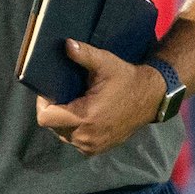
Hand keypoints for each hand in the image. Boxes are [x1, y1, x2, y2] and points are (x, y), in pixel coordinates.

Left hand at [34, 40, 164, 155]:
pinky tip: (84, 116)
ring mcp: (92, 146)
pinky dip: (75, 130)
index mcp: (85, 117)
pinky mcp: (97, 149)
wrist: (150, 98)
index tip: (51, 91)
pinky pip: (75, 141)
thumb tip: (66, 44)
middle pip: (53, 126)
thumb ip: (83, 54)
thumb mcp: (105, 63)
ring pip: (63, 135)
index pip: (45, 118)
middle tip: (65, 95)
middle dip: (54, 111)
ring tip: (75, 105)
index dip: (43, 103)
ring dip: (64, 121)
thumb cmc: (126, 79)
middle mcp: (86, 136)